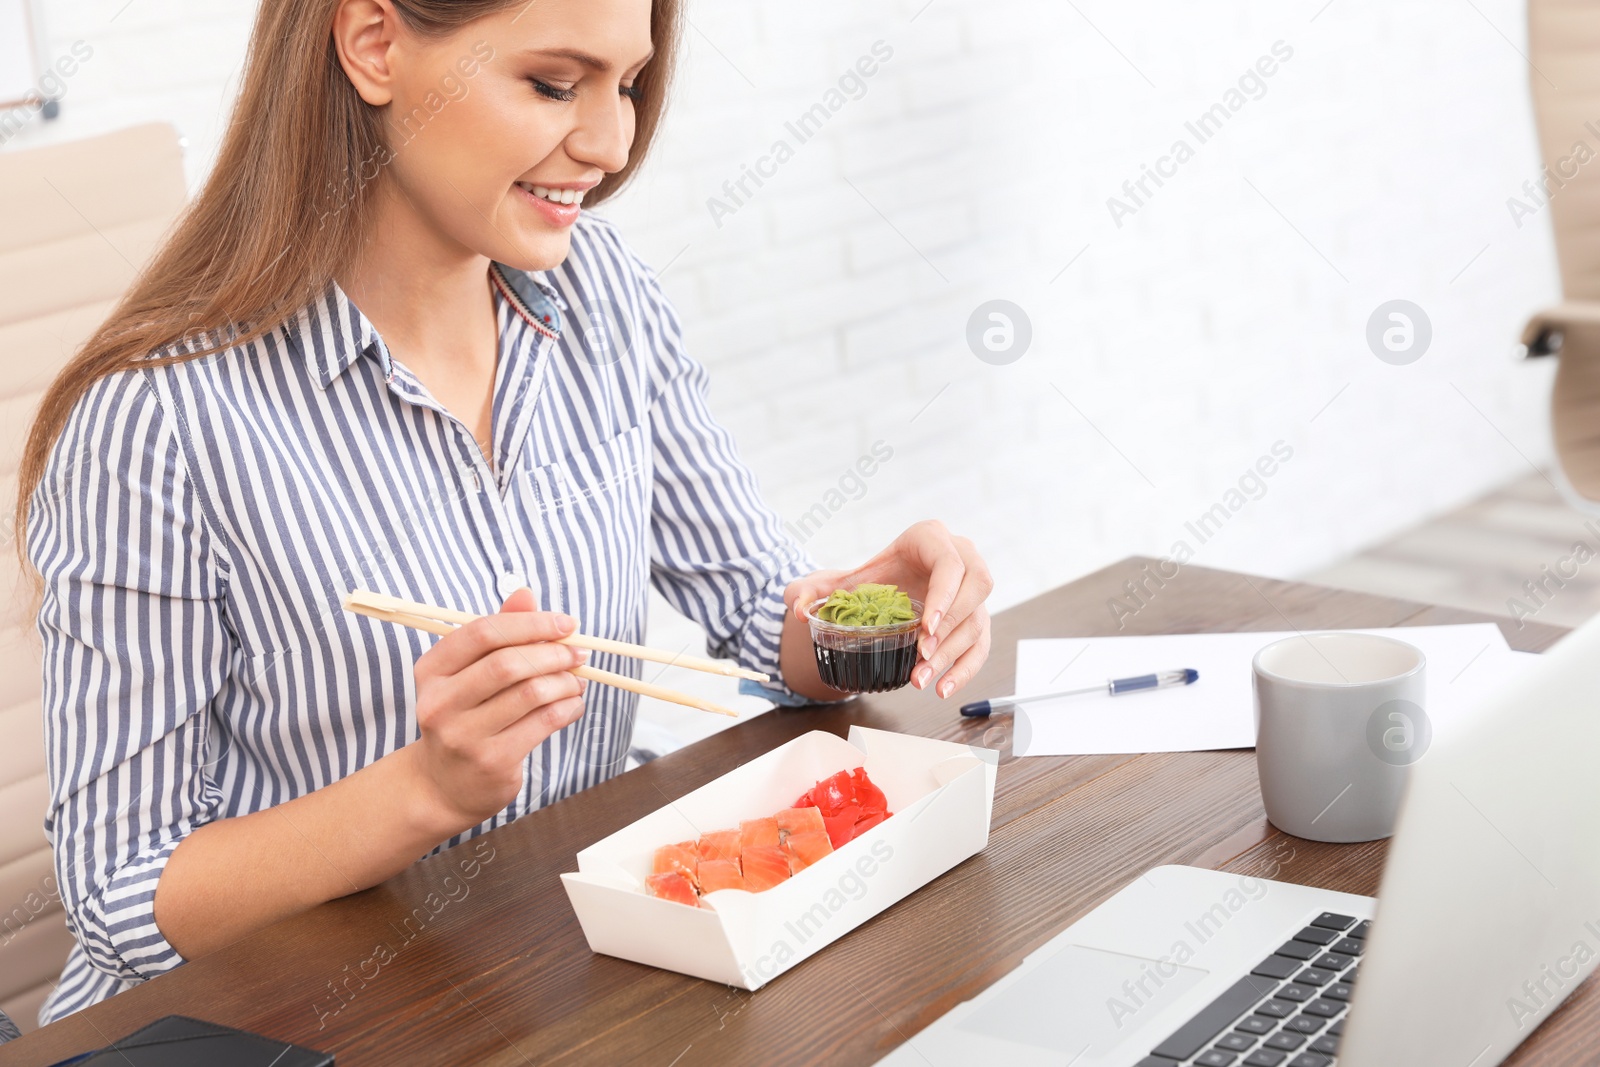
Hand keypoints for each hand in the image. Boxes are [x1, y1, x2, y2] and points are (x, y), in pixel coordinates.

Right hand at [407, 588, 588, 830]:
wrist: (444, 785)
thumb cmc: (465, 716)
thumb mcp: (470, 673)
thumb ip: (498, 632)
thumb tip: (526, 593)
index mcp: (432, 670)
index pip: (483, 632)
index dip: (531, 623)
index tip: (567, 624)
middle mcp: (440, 702)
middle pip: (508, 663)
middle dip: (553, 653)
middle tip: (578, 653)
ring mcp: (463, 735)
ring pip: (530, 694)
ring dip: (565, 682)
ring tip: (576, 680)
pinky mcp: (491, 761)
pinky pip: (543, 723)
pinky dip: (568, 708)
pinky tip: (573, 704)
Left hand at [787, 520, 993, 698]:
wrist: (880, 591)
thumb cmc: (868, 579)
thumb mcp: (837, 582)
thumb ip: (811, 589)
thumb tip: (796, 608)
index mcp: (929, 538)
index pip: (950, 562)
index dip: (944, 595)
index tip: (924, 627)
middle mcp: (960, 556)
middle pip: (977, 587)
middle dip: (951, 626)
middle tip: (922, 655)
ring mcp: (972, 590)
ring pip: (978, 620)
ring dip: (953, 655)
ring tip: (920, 679)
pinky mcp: (976, 617)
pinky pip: (982, 644)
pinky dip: (965, 670)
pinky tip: (942, 689)